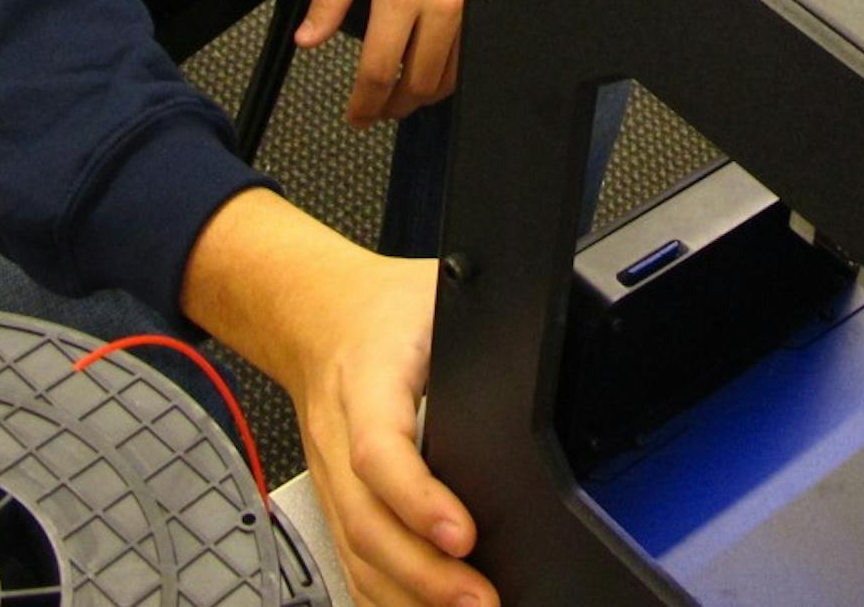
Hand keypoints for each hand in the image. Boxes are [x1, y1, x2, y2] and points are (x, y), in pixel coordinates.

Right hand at [291, 250, 497, 606]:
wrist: (315, 314)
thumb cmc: (382, 307)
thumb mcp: (438, 289)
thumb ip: (487, 318)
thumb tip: (548, 342)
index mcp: (365, 378)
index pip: (379, 449)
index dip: (417, 500)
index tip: (465, 535)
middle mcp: (338, 435)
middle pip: (366, 521)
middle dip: (423, 573)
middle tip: (481, 600)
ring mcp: (328, 474)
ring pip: (355, 551)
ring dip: (407, 595)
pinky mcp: (332, 498)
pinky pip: (349, 559)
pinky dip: (383, 596)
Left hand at [299, 0, 475, 127]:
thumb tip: (307, 39)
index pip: (381, 70)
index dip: (365, 103)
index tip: (356, 116)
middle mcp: (441, 6)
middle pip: (418, 83)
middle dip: (393, 106)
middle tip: (376, 109)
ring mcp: (471, 7)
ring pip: (449, 77)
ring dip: (422, 95)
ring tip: (401, 93)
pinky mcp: (488, 3)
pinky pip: (470, 56)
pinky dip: (448, 74)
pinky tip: (431, 70)